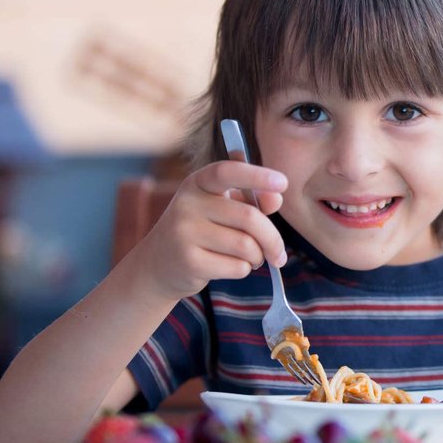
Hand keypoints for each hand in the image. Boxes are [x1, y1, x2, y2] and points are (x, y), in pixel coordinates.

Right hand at [131, 160, 288, 301]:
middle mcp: (188, 203)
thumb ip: (251, 201)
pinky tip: (231, 267)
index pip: (227, 172)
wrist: (159, 264)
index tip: (283, 183)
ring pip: (246, 245)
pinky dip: (243, 270)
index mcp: (198, 183)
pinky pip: (236, 267)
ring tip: (251, 258)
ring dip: (258, 257)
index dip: (256, 176)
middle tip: (278, 253)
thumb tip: (276, 198)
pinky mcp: (189, 262)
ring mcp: (185, 233)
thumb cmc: (202, 231)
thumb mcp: (222, 208)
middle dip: (272, 239)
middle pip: (249, 217)